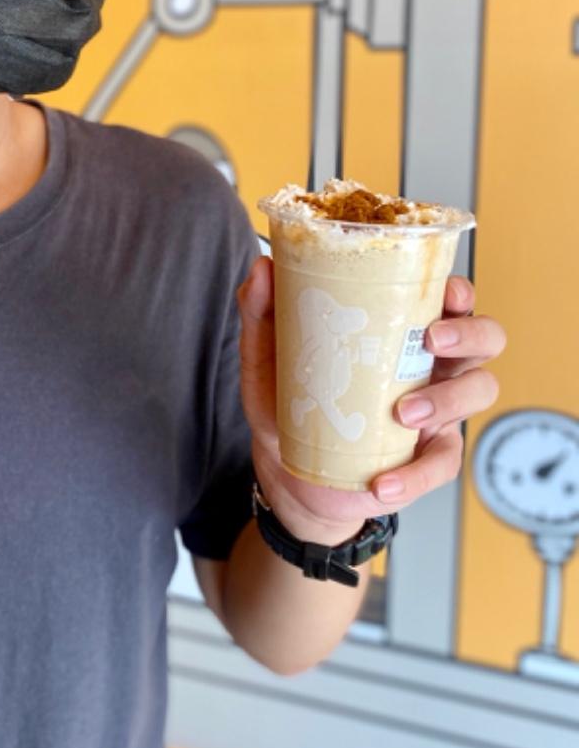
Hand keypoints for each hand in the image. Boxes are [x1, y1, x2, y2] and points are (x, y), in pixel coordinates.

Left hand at [236, 257, 504, 544]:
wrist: (284, 466)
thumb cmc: (286, 398)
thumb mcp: (266, 353)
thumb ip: (261, 310)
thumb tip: (261, 267)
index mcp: (398, 327)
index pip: (449, 297)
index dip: (459, 290)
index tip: (445, 291)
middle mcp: (429, 363)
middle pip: (485, 336)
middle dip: (470, 333)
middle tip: (431, 340)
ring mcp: (436, 410)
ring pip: (480, 390)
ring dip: (448, 399)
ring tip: (403, 412)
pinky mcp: (426, 457)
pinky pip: (442, 464)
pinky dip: (414, 474)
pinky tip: (382, 480)